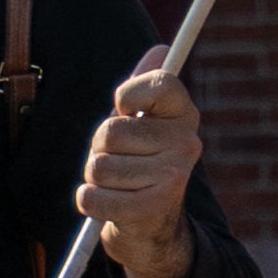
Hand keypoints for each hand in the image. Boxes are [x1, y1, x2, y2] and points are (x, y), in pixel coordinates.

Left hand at [79, 54, 202, 277]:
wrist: (154, 227)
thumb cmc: (141, 164)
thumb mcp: (144, 125)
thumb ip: (146, 88)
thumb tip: (161, 49)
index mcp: (185, 115)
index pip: (160, 83)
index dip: (129, 95)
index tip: (125, 110)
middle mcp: (187, 143)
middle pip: (111, 131)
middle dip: (100, 148)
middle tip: (120, 159)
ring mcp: (173, 176)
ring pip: (98, 166)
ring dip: (95, 179)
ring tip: (117, 184)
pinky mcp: (151, 208)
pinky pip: (91, 197)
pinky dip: (90, 202)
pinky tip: (110, 204)